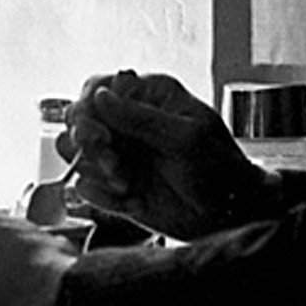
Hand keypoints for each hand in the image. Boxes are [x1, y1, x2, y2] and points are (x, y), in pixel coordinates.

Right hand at [60, 70, 273, 240]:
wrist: (231, 217)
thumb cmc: (222, 170)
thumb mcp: (187, 139)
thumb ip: (140, 118)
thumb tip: (99, 96)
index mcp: (148, 98)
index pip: (96, 88)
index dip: (88, 108)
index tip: (100, 132)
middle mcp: (128, 123)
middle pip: (77, 119)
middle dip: (88, 142)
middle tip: (112, 159)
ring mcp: (121, 155)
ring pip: (74, 153)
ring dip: (93, 168)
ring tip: (124, 181)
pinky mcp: (116, 187)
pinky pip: (86, 188)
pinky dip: (102, 196)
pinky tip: (129, 199)